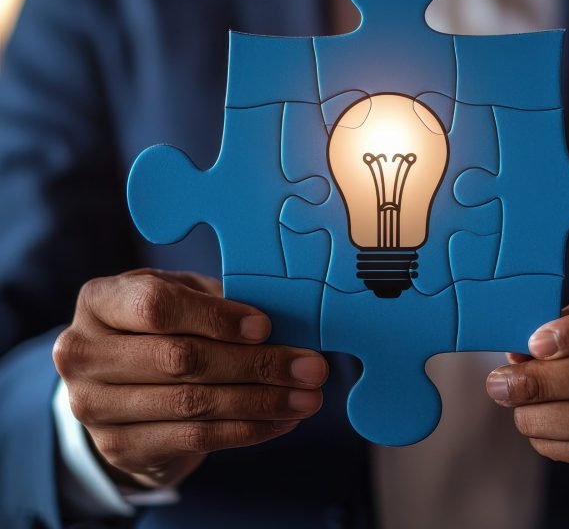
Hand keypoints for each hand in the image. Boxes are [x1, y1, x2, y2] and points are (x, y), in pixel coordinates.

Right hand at [53, 268, 327, 488]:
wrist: (119, 385)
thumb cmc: (162, 322)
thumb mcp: (181, 294)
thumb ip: (217, 299)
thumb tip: (284, 314)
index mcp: (100, 301)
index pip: (156, 306)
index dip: (215, 317)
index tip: (265, 326)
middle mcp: (85, 353)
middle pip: (181, 359)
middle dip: (256, 364)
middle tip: (311, 367)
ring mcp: (94, 406)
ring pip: (193, 403)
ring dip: (262, 401)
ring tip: (308, 397)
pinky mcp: (119, 447)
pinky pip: (195, 438)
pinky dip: (248, 429)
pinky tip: (283, 419)